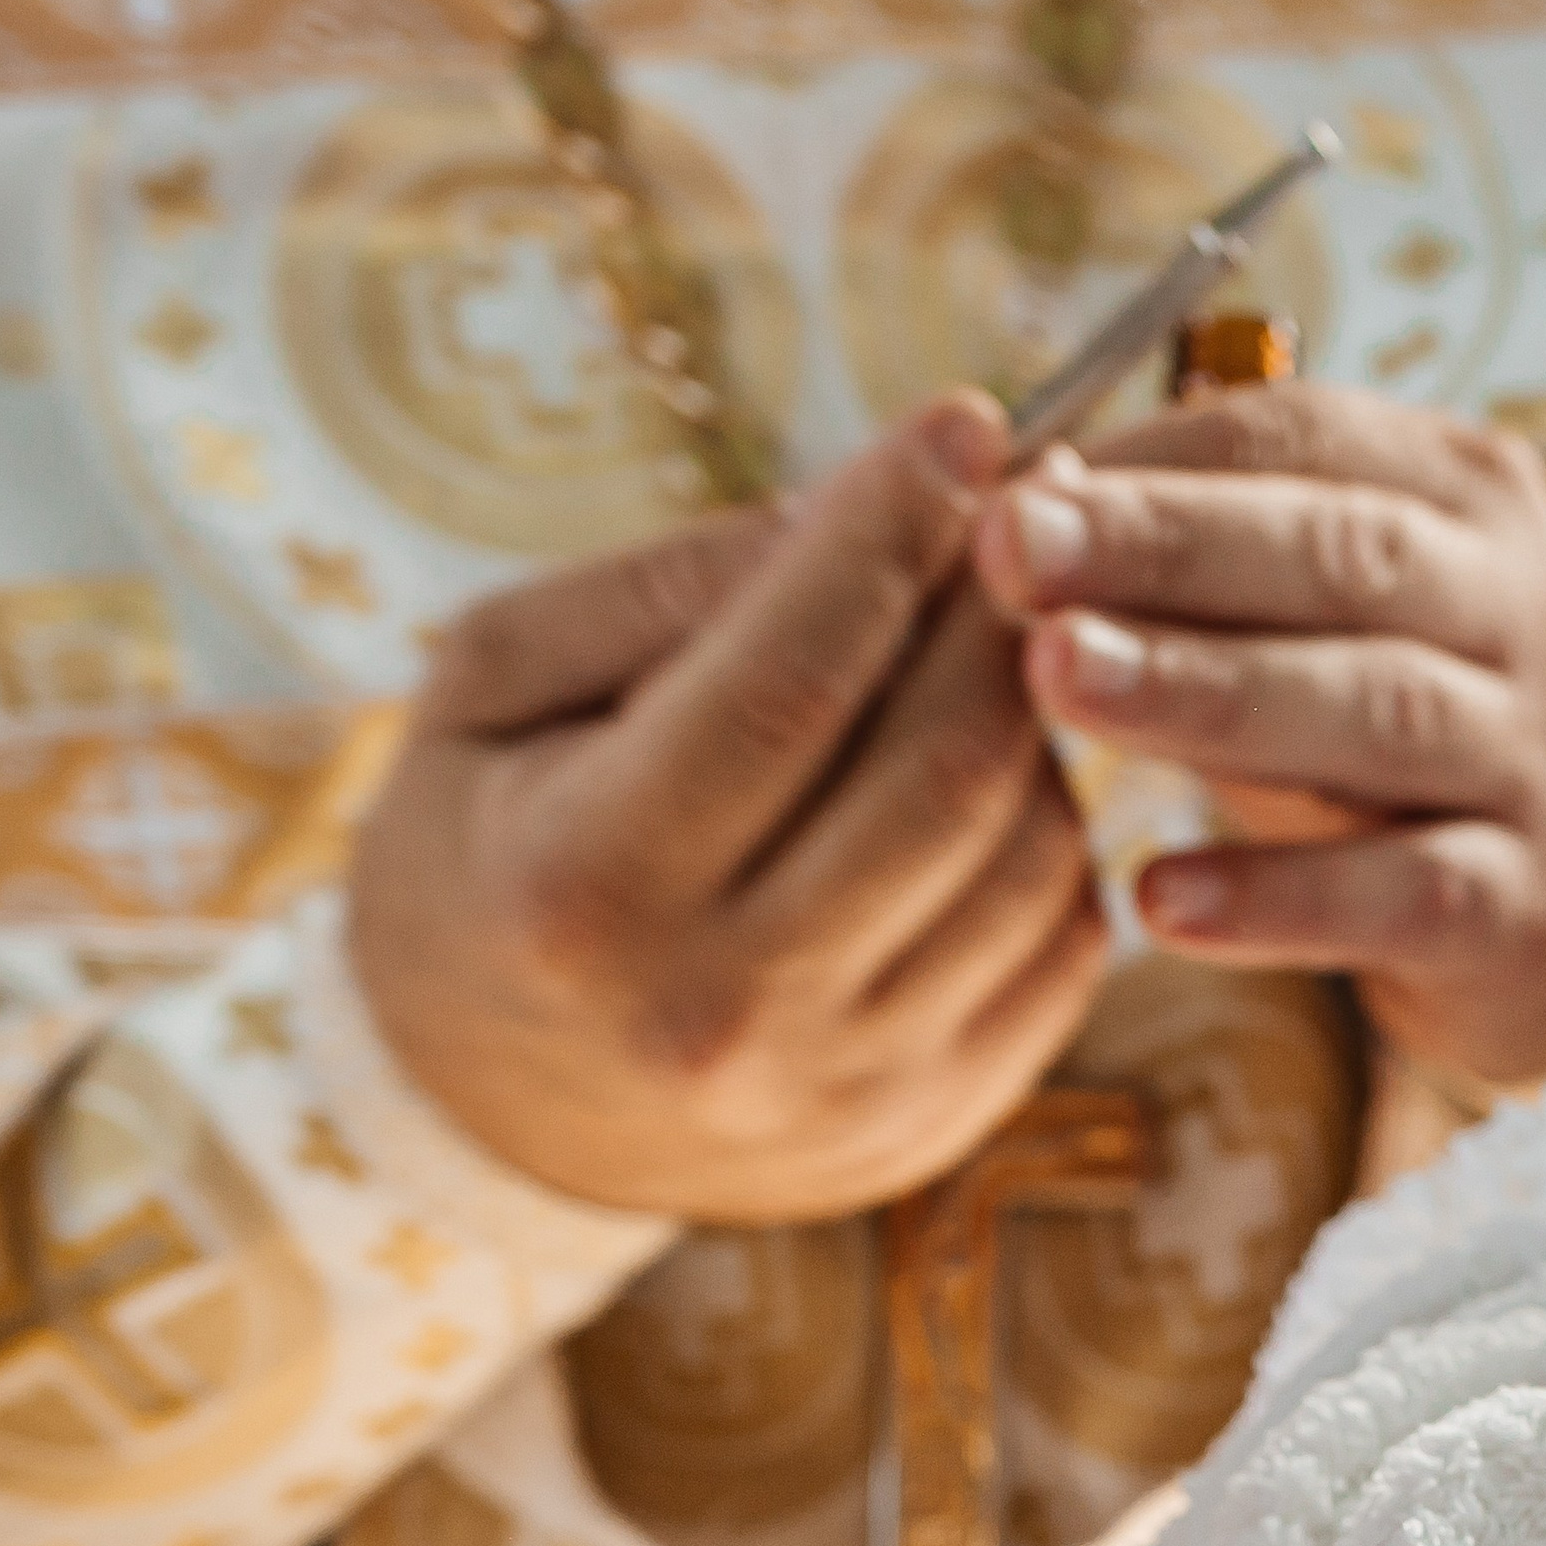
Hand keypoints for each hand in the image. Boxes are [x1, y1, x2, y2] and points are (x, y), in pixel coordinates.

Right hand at [349, 394, 1106, 1228]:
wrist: (486, 1112)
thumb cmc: (485, 851)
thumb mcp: (496, 688)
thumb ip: (667, 588)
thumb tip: (869, 498)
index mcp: (589, 890)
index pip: (790, 680)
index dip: (894, 531)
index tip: (965, 419)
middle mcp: (723, 1013)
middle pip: (941, 770)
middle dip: (1006, 610)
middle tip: (1036, 502)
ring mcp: (840, 1091)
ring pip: (1029, 860)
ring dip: (1042, 720)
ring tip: (1003, 640)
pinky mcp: (925, 1127)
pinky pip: (1060, 951)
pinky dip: (1057, 839)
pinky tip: (1001, 774)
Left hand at [973, 385, 1545, 1082]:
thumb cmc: (1408, 737)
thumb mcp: (1332, 617)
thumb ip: (1205, 556)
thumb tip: (1031, 491)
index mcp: (1467, 495)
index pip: (1301, 439)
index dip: (1152, 462)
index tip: (1005, 487)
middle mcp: (1520, 606)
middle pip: (1335, 558)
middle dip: (1162, 547)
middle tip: (1013, 550)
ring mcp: (1532, 757)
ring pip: (1368, 710)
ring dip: (1203, 692)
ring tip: (1061, 682)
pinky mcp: (1520, 905)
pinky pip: (1395, 893)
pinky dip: (1274, 898)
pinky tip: (1160, 901)